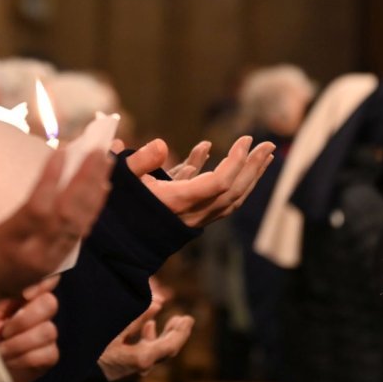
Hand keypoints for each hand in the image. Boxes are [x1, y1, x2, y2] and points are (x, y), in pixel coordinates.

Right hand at [0, 148, 112, 306]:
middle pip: (67, 216)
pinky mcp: (56, 261)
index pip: (36, 212)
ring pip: (79, 224)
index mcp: (4, 246)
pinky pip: (80, 233)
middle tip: (97, 149)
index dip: (51, 182)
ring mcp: (48, 261)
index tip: (61, 151)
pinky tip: (101, 187)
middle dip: (85, 181)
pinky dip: (93, 208)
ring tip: (104, 160)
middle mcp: (31, 256)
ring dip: (94, 191)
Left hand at [0, 277, 60, 381]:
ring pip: (48, 331)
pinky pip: (49, 353)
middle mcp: (39, 311)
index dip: (43, 282)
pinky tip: (11, 361)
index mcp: (24, 295)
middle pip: (50, 303)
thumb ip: (3, 296)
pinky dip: (25, 359)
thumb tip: (16, 284)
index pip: (47, 278)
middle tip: (4, 332)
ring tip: (1, 350)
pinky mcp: (49, 356)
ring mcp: (47, 333)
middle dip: (24, 320)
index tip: (24, 294)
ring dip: (20, 343)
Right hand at [98, 296, 194, 380]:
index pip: (170, 346)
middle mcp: (142, 365)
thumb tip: (159, 303)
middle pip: (167, 349)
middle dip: (176, 332)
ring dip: (164, 333)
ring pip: (157, 350)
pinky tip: (149, 325)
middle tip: (185, 318)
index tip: (188, 318)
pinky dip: (150, 337)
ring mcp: (135, 365)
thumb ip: (138, 317)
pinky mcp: (127, 363)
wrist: (80, 370)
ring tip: (171, 318)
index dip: (181, 332)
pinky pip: (146, 351)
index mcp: (143, 358)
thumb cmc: (95, 349)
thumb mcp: (116, 330)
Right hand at [127, 135, 274, 227]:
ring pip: (231, 199)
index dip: (236, 162)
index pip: (220, 183)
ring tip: (263, 157)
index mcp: (178, 201)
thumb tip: (161, 144)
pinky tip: (224, 158)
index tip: (245, 140)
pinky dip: (231, 183)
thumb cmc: (115, 205)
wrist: (113, 241)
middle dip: (252, 167)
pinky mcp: (191, 218)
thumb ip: (139, 160)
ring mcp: (194, 218)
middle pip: (233, 191)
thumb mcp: (121, 179)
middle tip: (269, 144)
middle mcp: (191, 213)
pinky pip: (220, 202)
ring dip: (249, 177)